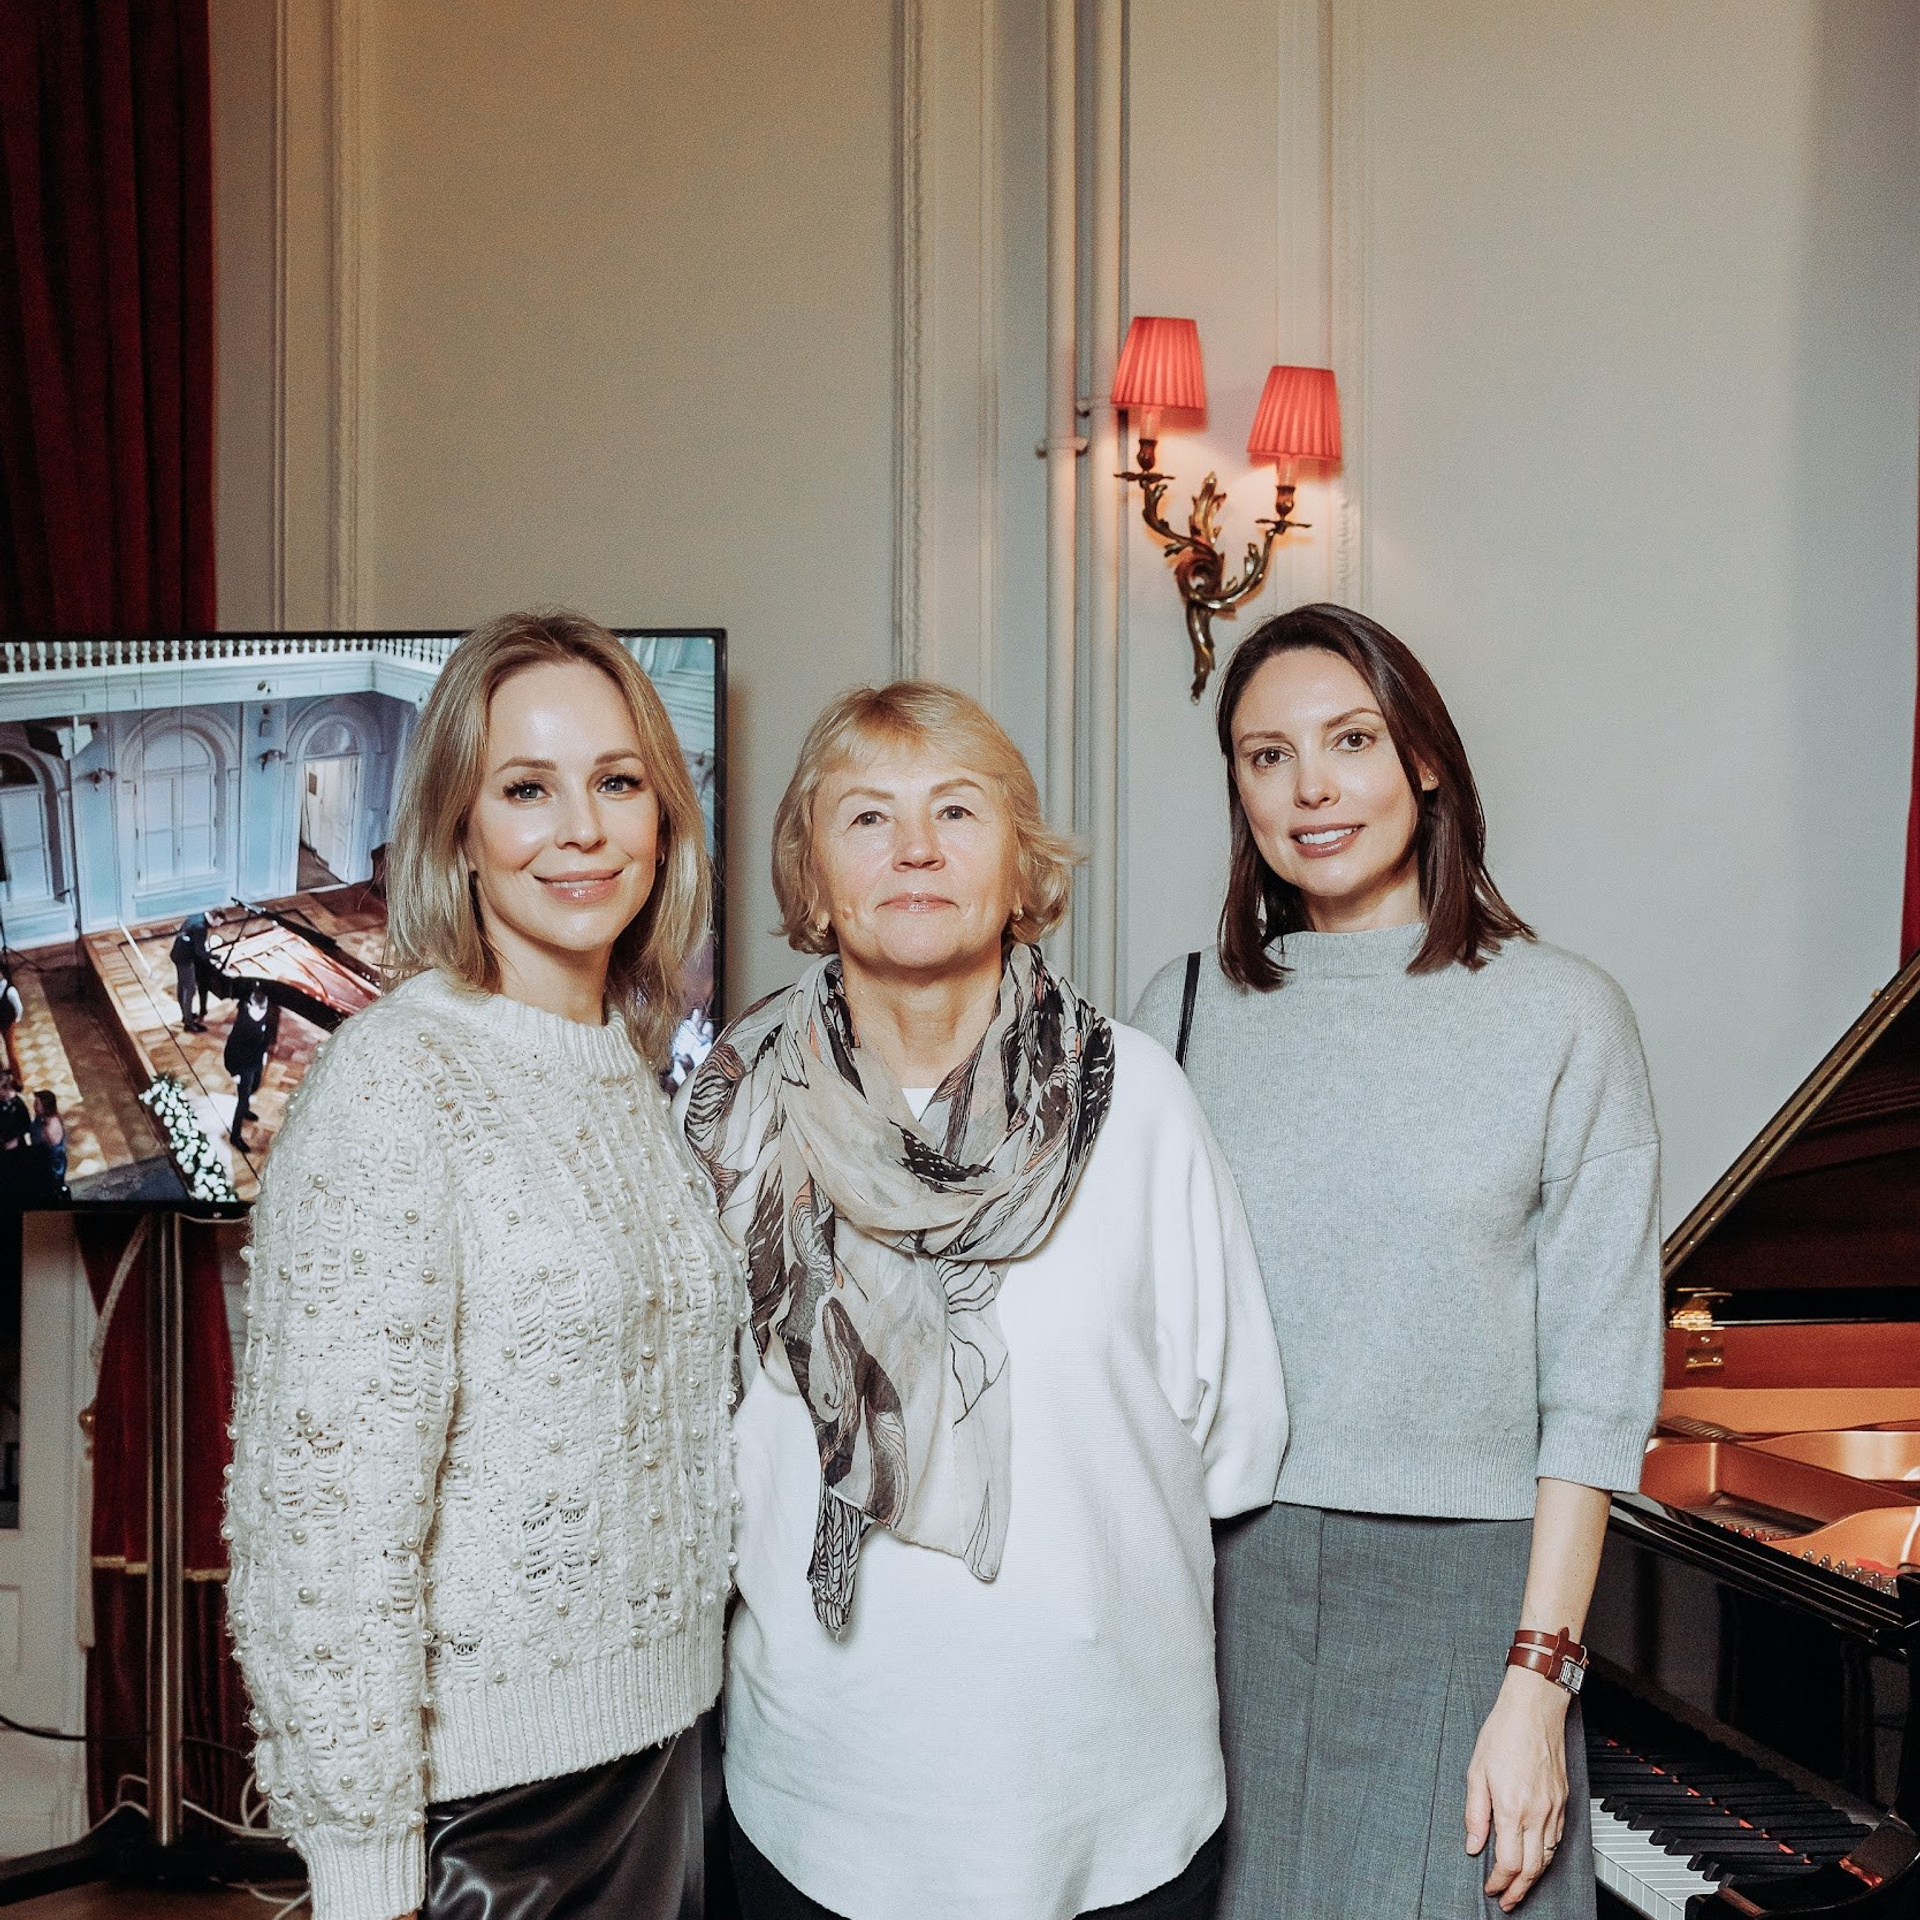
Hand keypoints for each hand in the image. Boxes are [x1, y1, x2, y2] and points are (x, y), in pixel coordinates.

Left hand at [1465, 1666, 1569, 1911]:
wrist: (1534, 1710)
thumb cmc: (1503, 1733)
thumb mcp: (1476, 1771)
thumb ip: (1475, 1813)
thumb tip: (1473, 1844)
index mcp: (1511, 1808)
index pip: (1508, 1863)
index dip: (1499, 1883)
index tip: (1491, 1889)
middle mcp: (1537, 1813)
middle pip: (1531, 1869)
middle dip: (1518, 1891)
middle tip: (1507, 1901)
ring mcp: (1553, 1809)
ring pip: (1547, 1858)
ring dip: (1533, 1878)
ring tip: (1520, 1886)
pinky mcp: (1563, 1801)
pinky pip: (1557, 1840)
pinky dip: (1546, 1856)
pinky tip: (1536, 1858)